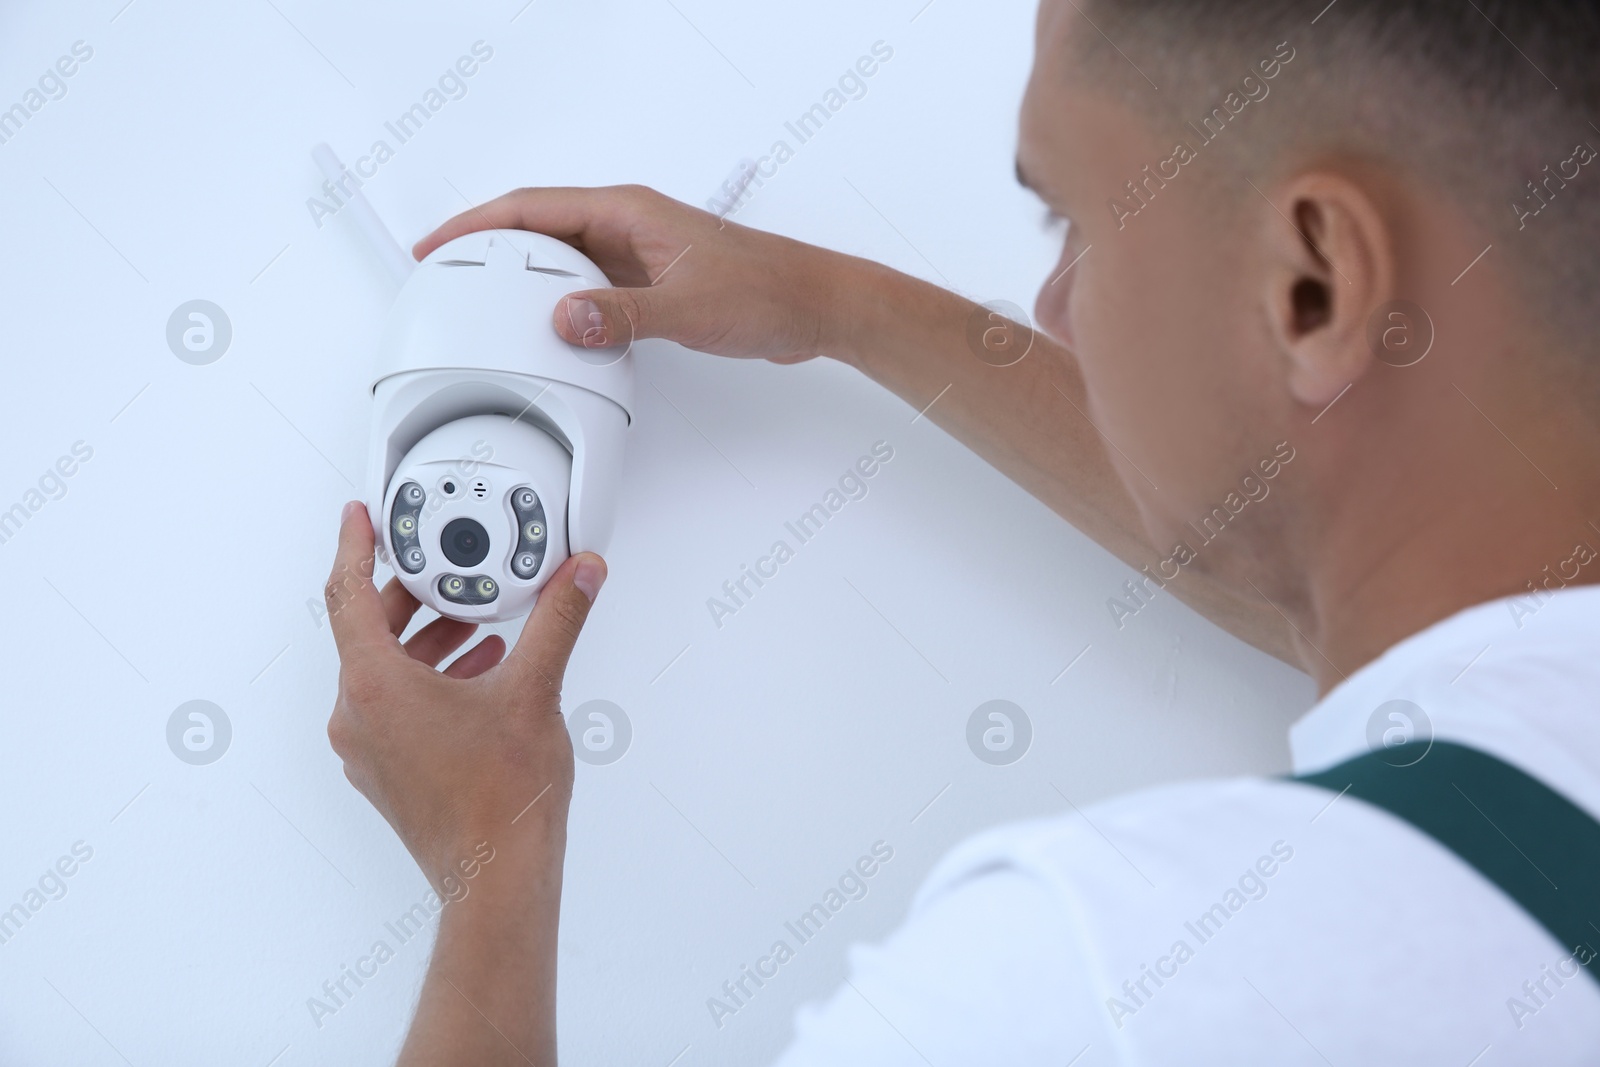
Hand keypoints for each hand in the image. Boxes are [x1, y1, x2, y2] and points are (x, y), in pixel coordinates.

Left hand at [323, 501, 605, 889]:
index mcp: (377, 685)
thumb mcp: (535, 689)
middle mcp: (359, 716)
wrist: (497, 876)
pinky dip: (427, 679)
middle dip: (410, 596)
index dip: (354, 546)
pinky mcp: (387, 773)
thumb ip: (557, 620)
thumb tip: (579, 576)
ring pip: (382, 671)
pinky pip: (393, 707)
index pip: (348, 594)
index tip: (359, 518)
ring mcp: (369, 749)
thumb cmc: (502, 801)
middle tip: (442, 572)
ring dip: (425, 641)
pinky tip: (478, 677)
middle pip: (367, 632)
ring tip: (476, 626)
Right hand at [413, 184, 849, 363]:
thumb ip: (621, 316)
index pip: (533, 207)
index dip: (478, 224)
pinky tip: (550, 325)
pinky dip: (560, 301)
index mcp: (628, 210)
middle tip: (448, 276)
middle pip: (539, 227)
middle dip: (489, 248)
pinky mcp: (651, 282)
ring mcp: (638, 253)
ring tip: (485, 303)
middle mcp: (628, 225)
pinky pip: (589, 285)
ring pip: (563, 259)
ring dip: (524, 278)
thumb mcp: (686, 307)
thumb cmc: (766, 290)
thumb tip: (565, 318)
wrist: (812, 306)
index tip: (439, 245)